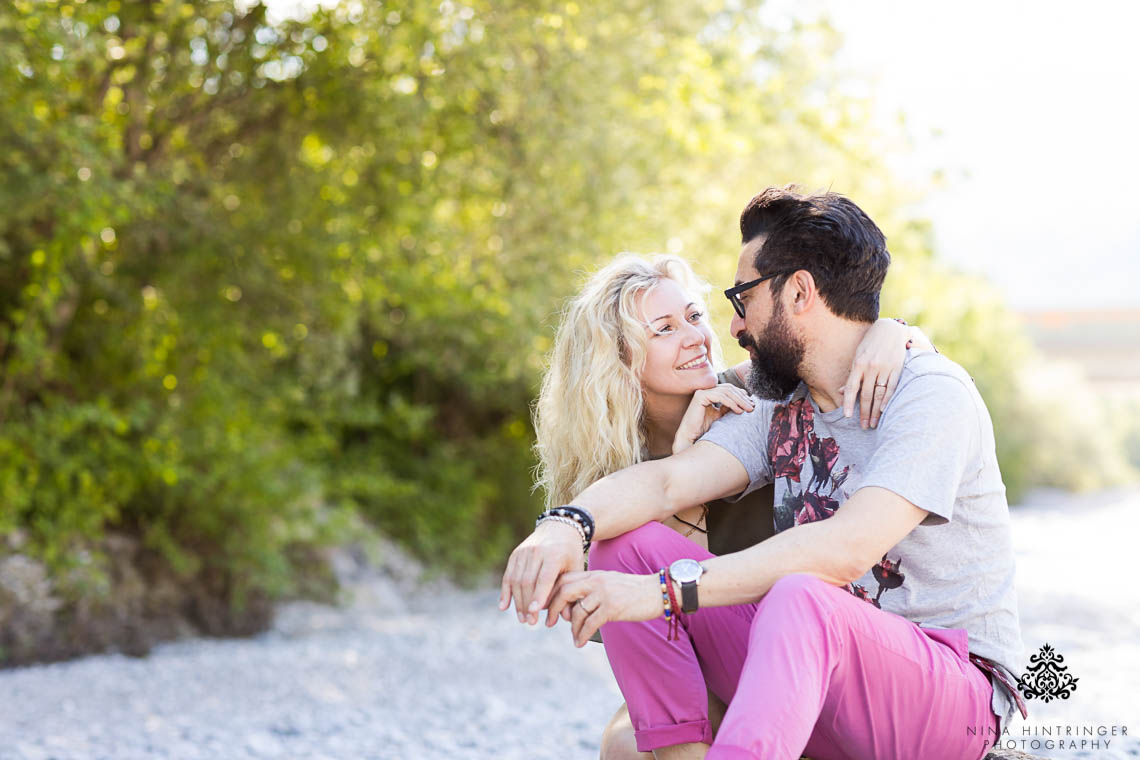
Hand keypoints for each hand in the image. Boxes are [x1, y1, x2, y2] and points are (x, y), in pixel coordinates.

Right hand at [499, 520, 584, 624]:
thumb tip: (567, 618)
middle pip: (528, 581)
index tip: (534, 612)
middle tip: (530, 622)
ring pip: (516, 580)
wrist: (559, 526)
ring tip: (522, 619)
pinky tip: (504, 606)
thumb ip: (571, 590)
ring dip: (517, 602)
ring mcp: (524, 552)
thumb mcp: (576, 568)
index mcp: (554, 554)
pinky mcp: (516, 554)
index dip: (539, 596)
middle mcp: (537, 551)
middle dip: (527, 604)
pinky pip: (508, 575)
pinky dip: (505, 591)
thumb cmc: (570, 552)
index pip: (544, 578)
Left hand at [545, 570, 661, 646]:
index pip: (564, 579)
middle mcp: (596, 581)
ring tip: (574, 637)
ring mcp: (604, 593)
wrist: (657, 592)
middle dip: (553, 608)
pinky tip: (580, 642)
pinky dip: (582, 635)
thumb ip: (591, 590)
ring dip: (572, 628)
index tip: (547, 607)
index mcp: (593, 574)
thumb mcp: (609, 583)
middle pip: (564, 592)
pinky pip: (590, 624)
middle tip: (550, 622)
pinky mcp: (612, 607)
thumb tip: (571, 607)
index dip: (552, 593)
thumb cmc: (633, 591)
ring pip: (577, 612)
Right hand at [672, 383, 754, 453]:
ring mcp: (702, 392)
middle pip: (729, 388)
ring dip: (740, 400)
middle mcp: (706, 391)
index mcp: (711, 394)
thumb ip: (729, 408)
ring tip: (748, 410)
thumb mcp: (721, 416)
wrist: (690, 438)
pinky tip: (738, 411)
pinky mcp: (700, 396)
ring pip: (726, 391)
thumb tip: (745, 403)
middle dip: (743, 397)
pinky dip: (731, 403)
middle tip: (752, 407)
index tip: (752, 405)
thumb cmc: (704, 430)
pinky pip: (720, 396)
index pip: (730, 389)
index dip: (742, 395)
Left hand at [841, 317, 907, 428]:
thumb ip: (852, 375)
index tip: (847, 416)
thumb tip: (842, 392)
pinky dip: (887, 400)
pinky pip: (891, 387)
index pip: (852, 387)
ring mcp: (885, 368)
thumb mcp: (857, 356)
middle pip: (866, 394)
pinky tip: (884, 410)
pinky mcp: (897, 368)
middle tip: (863, 426)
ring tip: (873, 423)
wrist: (891, 329)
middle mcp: (871, 367)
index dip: (849, 403)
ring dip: (875, 411)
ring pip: (878, 394)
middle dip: (864, 412)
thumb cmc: (870, 344)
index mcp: (858, 364)